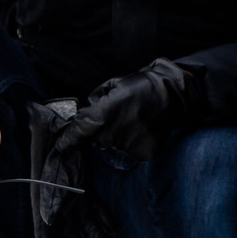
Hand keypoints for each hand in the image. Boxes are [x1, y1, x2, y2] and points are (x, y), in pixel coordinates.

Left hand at [62, 58, 202, 162]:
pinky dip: (134, 142)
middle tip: (117, 118)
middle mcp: (115, 132)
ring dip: (118, 137)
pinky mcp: (144, 153)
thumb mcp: (114, 84)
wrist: (175, 94)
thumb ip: (96, 101)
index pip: (80, 132)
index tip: (62, 148)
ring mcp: (130, 145)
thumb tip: (85, 115)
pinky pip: (131, 151)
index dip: (68, 141)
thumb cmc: (142, 85)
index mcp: (106, 113)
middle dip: (101, 132)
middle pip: (97, 140)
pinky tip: (143, 129)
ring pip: (114, 146)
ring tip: (134, 120)